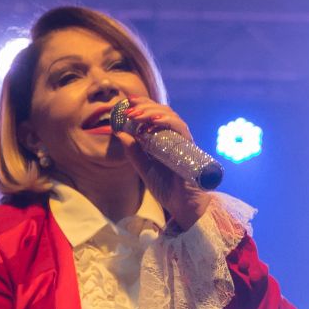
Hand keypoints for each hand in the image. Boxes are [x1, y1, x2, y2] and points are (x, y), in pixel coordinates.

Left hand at [111, 92, 211, 230]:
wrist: (182, 206)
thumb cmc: (166, 188)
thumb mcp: (144, 169)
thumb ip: (133, 152)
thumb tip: (120, 133)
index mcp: (164, 139)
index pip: (155, 115)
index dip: (143, 105)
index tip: (128, 102)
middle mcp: (175, 137)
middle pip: (162, 111)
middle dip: (144, 106)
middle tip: (128, 109)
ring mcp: (182, 141)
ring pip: (170, 116)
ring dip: (152, 112)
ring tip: (136, 115)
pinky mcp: (188, 148)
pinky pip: (179, 128)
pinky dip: (166, 122)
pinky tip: (153, 122)